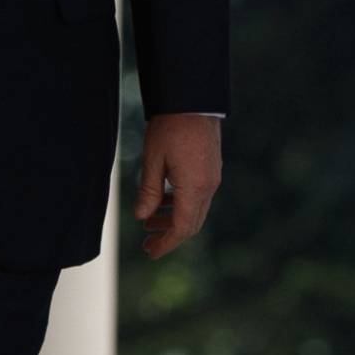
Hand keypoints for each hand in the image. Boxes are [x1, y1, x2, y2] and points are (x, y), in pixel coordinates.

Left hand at [132, 113, 221, 258]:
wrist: (193, 101)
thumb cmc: (170, 127)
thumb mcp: (152, 159)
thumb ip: (149, 191)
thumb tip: (142, 216)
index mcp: (195, 188)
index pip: (183, 227)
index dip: (166, 243)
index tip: (150, 252)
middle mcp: (208, 187)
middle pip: (191, 223)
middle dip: (168, 236)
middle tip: (147, 244)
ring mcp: (212, 178)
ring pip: (194, 210)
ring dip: (172, 219)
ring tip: (148, 222)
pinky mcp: (210, 169)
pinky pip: (197, 196)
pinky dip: (179, 204)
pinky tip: (162, 201)